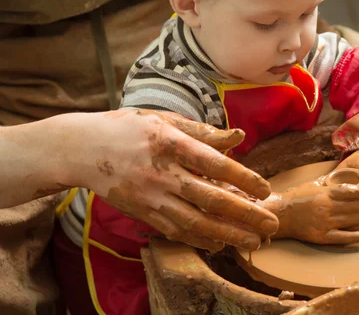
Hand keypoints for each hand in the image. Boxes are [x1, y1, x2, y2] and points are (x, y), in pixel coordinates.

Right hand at [59, 109, 278, 251]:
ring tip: (254, 242)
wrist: (81, 149)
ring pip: (195, 221)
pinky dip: (200, 240)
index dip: (243, 178)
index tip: (265, 190)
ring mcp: (151, 196)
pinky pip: (176, 230)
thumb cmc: (128, 128)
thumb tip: (238, 137)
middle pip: (210, 198)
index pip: (214, 164)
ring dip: (228, 234)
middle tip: (271, 225)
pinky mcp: (143, 212)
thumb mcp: (165, 119)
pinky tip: (221, 244)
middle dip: (245, 215)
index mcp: (170, 143)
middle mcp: (162, 173)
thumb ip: (203, 131)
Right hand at [269, 179, 358, 243]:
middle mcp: (326, 208)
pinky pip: (342, 238)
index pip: (352, 192)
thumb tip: (350, 185)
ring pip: (353, 220)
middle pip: (356, 207)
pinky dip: (355, 236)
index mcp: (325, 194)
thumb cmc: (298, 198)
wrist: (281, 214)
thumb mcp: (314, 186)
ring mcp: (325, 224)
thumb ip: (331, 187)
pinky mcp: (322, 237)